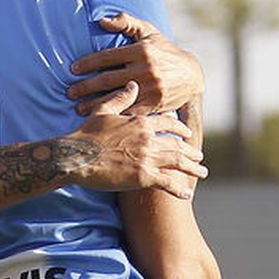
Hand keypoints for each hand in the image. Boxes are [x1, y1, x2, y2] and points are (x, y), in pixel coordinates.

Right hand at [65, 82, 206, 199]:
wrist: (76, 156)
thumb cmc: (87, 134)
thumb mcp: (104, 111)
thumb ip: (122, 98)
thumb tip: (133, 84)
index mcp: (141, 122)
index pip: (168, 123)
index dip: (180, 128)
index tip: (187, 134)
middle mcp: (149, 139)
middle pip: (178, 144)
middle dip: (191, 151)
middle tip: (199, 156)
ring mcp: (148, 158)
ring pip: (178, 162)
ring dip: (192, 168)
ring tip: (202, 172)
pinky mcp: (143, 177)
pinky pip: (168, 183)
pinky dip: (179, 188)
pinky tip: (187, 193)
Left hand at [68, 13, 203, 116]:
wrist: (191, 76)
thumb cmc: (164, 50)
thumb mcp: (148, 31)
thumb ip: (126, 23)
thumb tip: (101, 21)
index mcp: (141, 50)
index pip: (107, 57)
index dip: (88, 63)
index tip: (73, 69)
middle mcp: (145, 69)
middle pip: (107, 80)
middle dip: (85, 87)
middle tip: (70, 92)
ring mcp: (150, 89)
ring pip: (116, 97)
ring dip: (95, 104)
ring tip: (79, 109)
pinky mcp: (154, 105)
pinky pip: (129, 110)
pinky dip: (114, 115)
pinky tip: (101, 118)